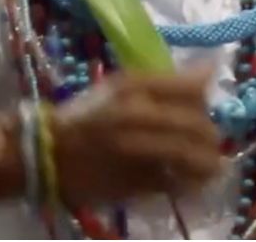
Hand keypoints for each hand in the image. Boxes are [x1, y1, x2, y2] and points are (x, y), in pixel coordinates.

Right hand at [47, 68, 223, 206]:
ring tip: (207, 166)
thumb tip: (209, 72)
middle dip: (209, 135)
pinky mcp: (134, 183)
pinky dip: (189, 183)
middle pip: (197, 125)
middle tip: (208, 141)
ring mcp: (137, 151)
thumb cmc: (86, 117)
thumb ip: (167, 81)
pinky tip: (189, 182)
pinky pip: (176, 183)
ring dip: (207, 162)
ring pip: (192, 156)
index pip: (193, 90)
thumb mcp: (122, 87)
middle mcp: (138, 117)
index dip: (205, 100)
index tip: (203, 107)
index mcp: (134, 89)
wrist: (46, 155)